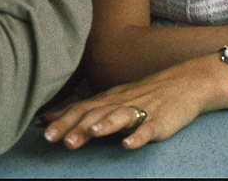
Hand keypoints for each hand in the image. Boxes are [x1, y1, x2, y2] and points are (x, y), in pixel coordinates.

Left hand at [40, 56, 227, 149]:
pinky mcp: (161, 121)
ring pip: (120, 117)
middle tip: (56, 138)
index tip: (43, 132)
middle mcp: (120, 103)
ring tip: (91, 133)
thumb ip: (79, 111)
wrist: (184, 83)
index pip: (80, 109)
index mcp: (107, 100)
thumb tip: (46, 119)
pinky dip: (138, 137)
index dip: (62, 120)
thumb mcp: (109, 100)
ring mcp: (141, 111)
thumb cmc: (142, 95)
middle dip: (75, 126)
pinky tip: (128, 145)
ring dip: (104, 125)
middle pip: (95, 114)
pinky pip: (148, 129)